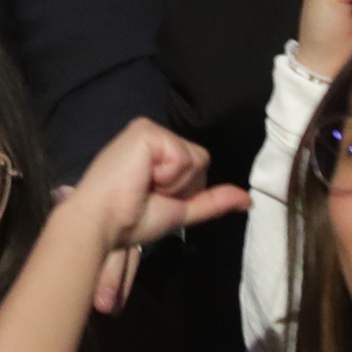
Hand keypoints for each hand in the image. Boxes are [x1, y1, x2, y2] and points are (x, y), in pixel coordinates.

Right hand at [58, 121, 249, 312]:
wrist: (103, 222)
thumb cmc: (132, 220)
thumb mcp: (179, 211)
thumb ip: (211, 201)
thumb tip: (248, 199)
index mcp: (158, 149)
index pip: (197, 165)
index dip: (185, 191)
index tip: (153, 198)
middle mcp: (154, 133)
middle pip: (201, 159)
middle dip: (183, 187)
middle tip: (149, 193)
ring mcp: (150, 129)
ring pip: (196, 158)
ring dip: (175, 184)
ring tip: (144, 185)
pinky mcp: (146, 131)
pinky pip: (182, 156)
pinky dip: (168, 176)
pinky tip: (143, 177)